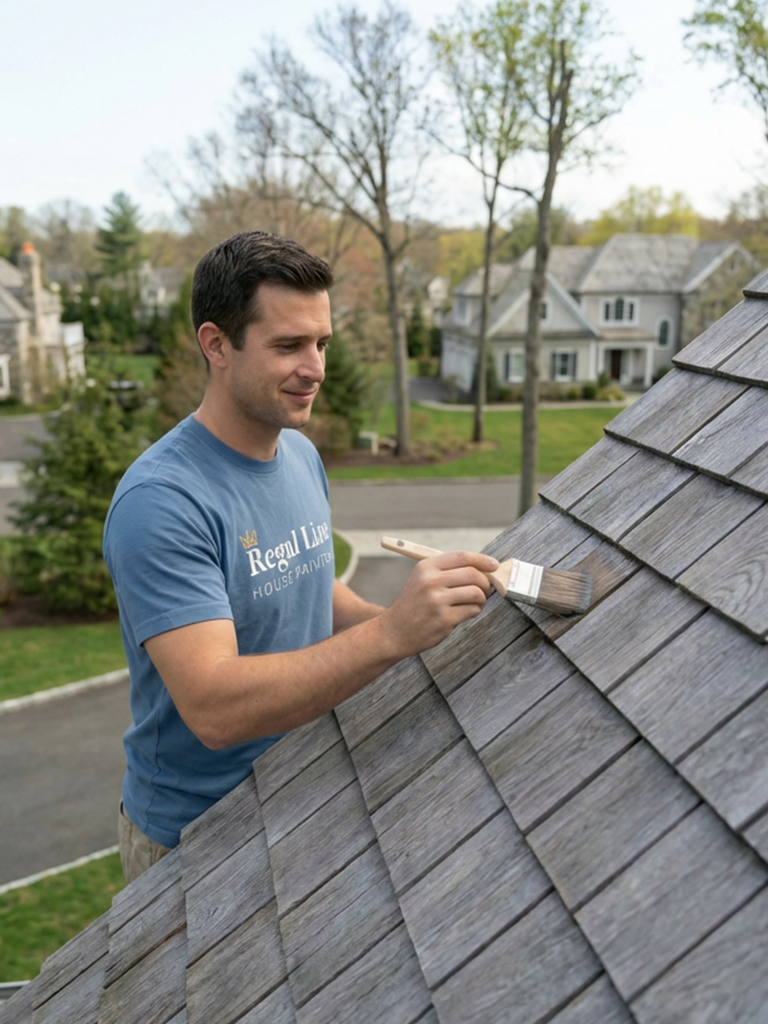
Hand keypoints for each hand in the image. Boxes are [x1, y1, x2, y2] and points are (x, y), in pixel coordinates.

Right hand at [380, 550, 498, 656]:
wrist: (395, 631)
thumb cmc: (414, 604)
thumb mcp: (422, 579)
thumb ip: (448, 571)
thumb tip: (484, 567)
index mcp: (426, 567)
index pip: (462, 557)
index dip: (482, 560)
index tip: (494, 565)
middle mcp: (431, 581)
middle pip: (473, 574)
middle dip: (485, 582)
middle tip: (485, 588)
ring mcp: (438, 601)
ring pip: (476, 593)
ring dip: (481, 599)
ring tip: (474, 602)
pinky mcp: (445, 619)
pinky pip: (473, 610)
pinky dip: (474, 611)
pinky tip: (464, 613)